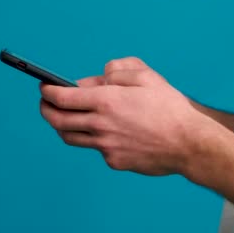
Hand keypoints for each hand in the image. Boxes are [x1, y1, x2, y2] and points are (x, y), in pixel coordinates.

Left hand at [39, 57, 207, 175]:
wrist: (190, 144)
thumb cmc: (170, 108)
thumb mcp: (145, 76)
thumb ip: (116, 71)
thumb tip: (96, 79)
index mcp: (105, 101)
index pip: (62, 97)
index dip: (47, 91)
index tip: (43, 87)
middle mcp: (100, 124)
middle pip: (57, 120)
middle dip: (45, 109)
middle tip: (44, 103)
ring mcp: (105, 146)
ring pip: (70, 137)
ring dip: (61, 126)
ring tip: (63, 117)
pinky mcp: (114, 161)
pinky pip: (94, 148)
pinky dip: (92, 138)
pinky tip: (102, 131)